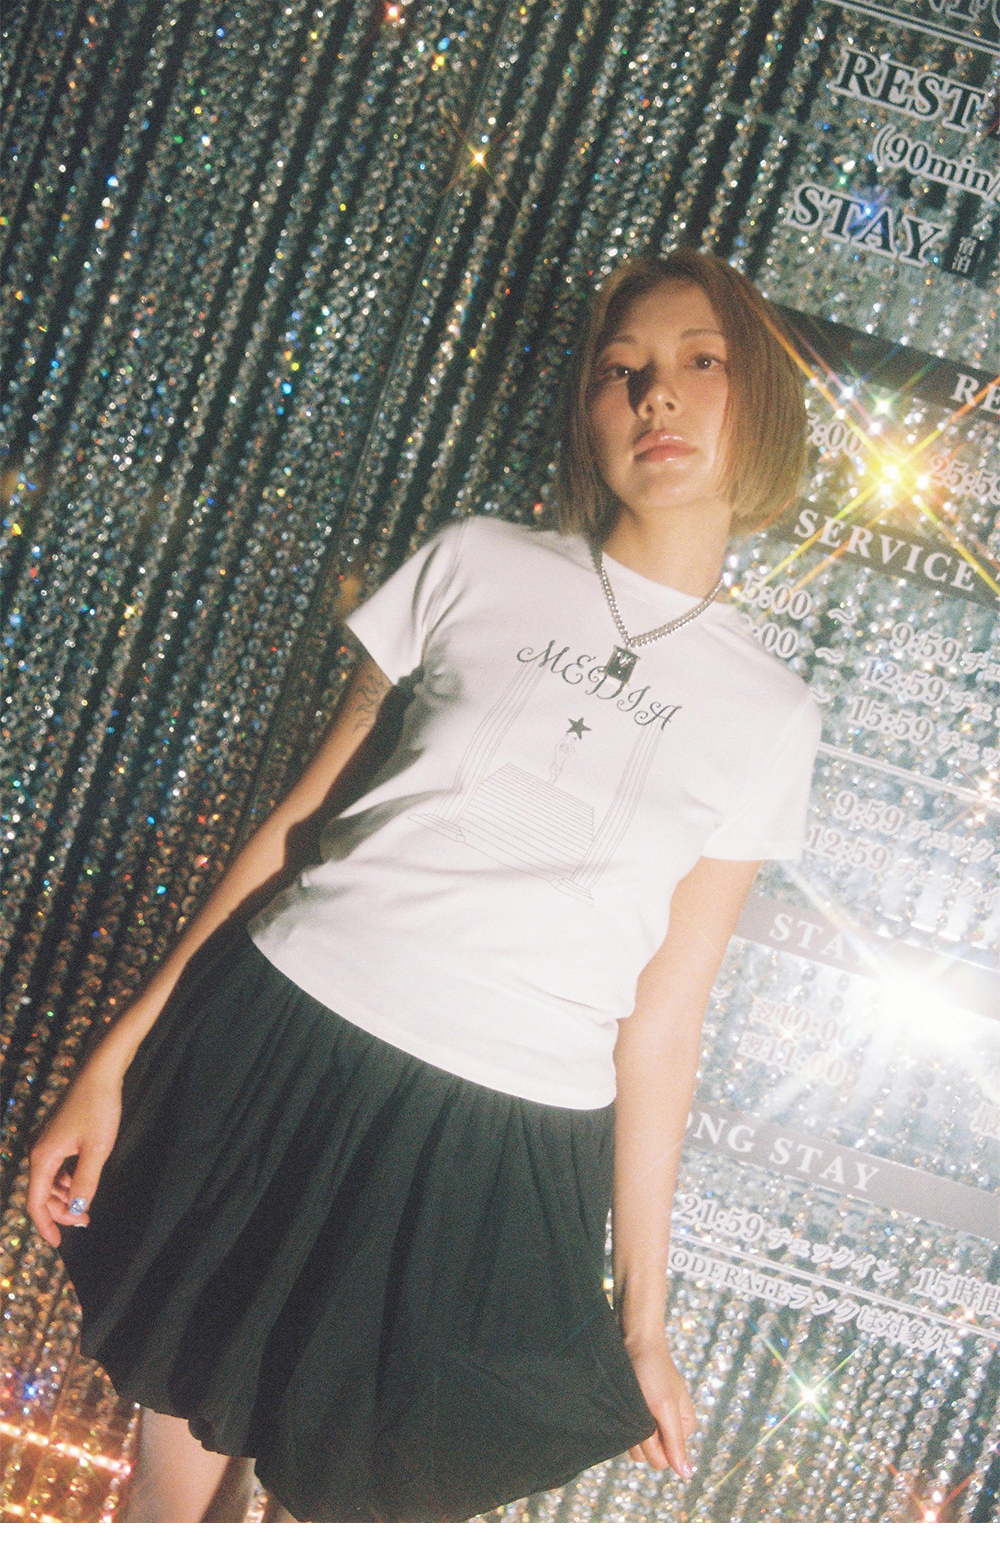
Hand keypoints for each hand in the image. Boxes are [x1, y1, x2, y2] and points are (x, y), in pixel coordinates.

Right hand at [27, 1062, 123, 1245]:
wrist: (100, 1072)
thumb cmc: (99, 1108)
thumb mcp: (97, 1149)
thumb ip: (85, 1182)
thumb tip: (77, 1210)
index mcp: (43, 1157)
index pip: (36, 1202)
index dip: (45, 1225)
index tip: (57, 1243)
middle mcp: (39, 1150)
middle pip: (42, 1193)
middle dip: (61, 1211)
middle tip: (85, 1221)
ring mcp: (47, 1141)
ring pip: (50, 1180)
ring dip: (65, 1196)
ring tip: (86, 1206)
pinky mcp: (58, 1134)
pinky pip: (57, 1166)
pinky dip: (67, 1179)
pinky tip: (83, 1182)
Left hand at [624, 1331, 696, 1478]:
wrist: (633, 1338)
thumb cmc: (651, 1369)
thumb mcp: (665, 1407)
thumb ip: (675, 1442)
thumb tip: (687, 1475)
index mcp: (685, 1426)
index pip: (665, 1459)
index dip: (653, 1443)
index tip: (650, 1417)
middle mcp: (669, 1426)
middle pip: (650, 1455)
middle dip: (640, 1437)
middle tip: (639, 1407)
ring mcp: (652, 1419)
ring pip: (636, 1445)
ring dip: (629, 1428)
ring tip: (631, 1401)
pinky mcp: (637, 1411)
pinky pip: (628, 1431)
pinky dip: (623, 1421)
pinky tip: (624, 1402)